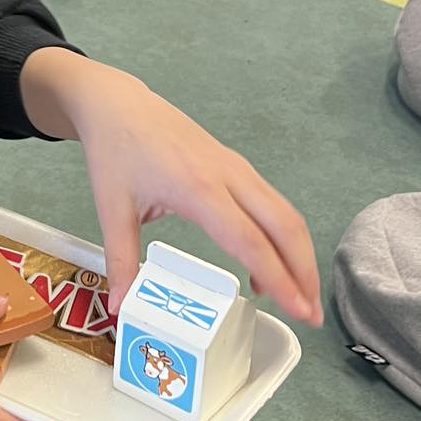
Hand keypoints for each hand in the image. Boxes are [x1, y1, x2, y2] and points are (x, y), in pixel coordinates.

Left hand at [19, 51, 323, 326]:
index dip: (279, 279)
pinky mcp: (237, 166)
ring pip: (285, 213)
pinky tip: (267, 266)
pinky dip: (283, 236)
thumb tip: (121, 308)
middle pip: (285, 226)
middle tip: (310, 316)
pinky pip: (272, 203)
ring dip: (299, 255)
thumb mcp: (110, 208)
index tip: (299, 312)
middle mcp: (229, 176)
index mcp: (198, 189)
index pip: (251, 242)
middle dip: (305, 272)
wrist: (118, 104)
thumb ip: (120, 261)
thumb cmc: (115, 152)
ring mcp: (237, 168)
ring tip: (298, 297)